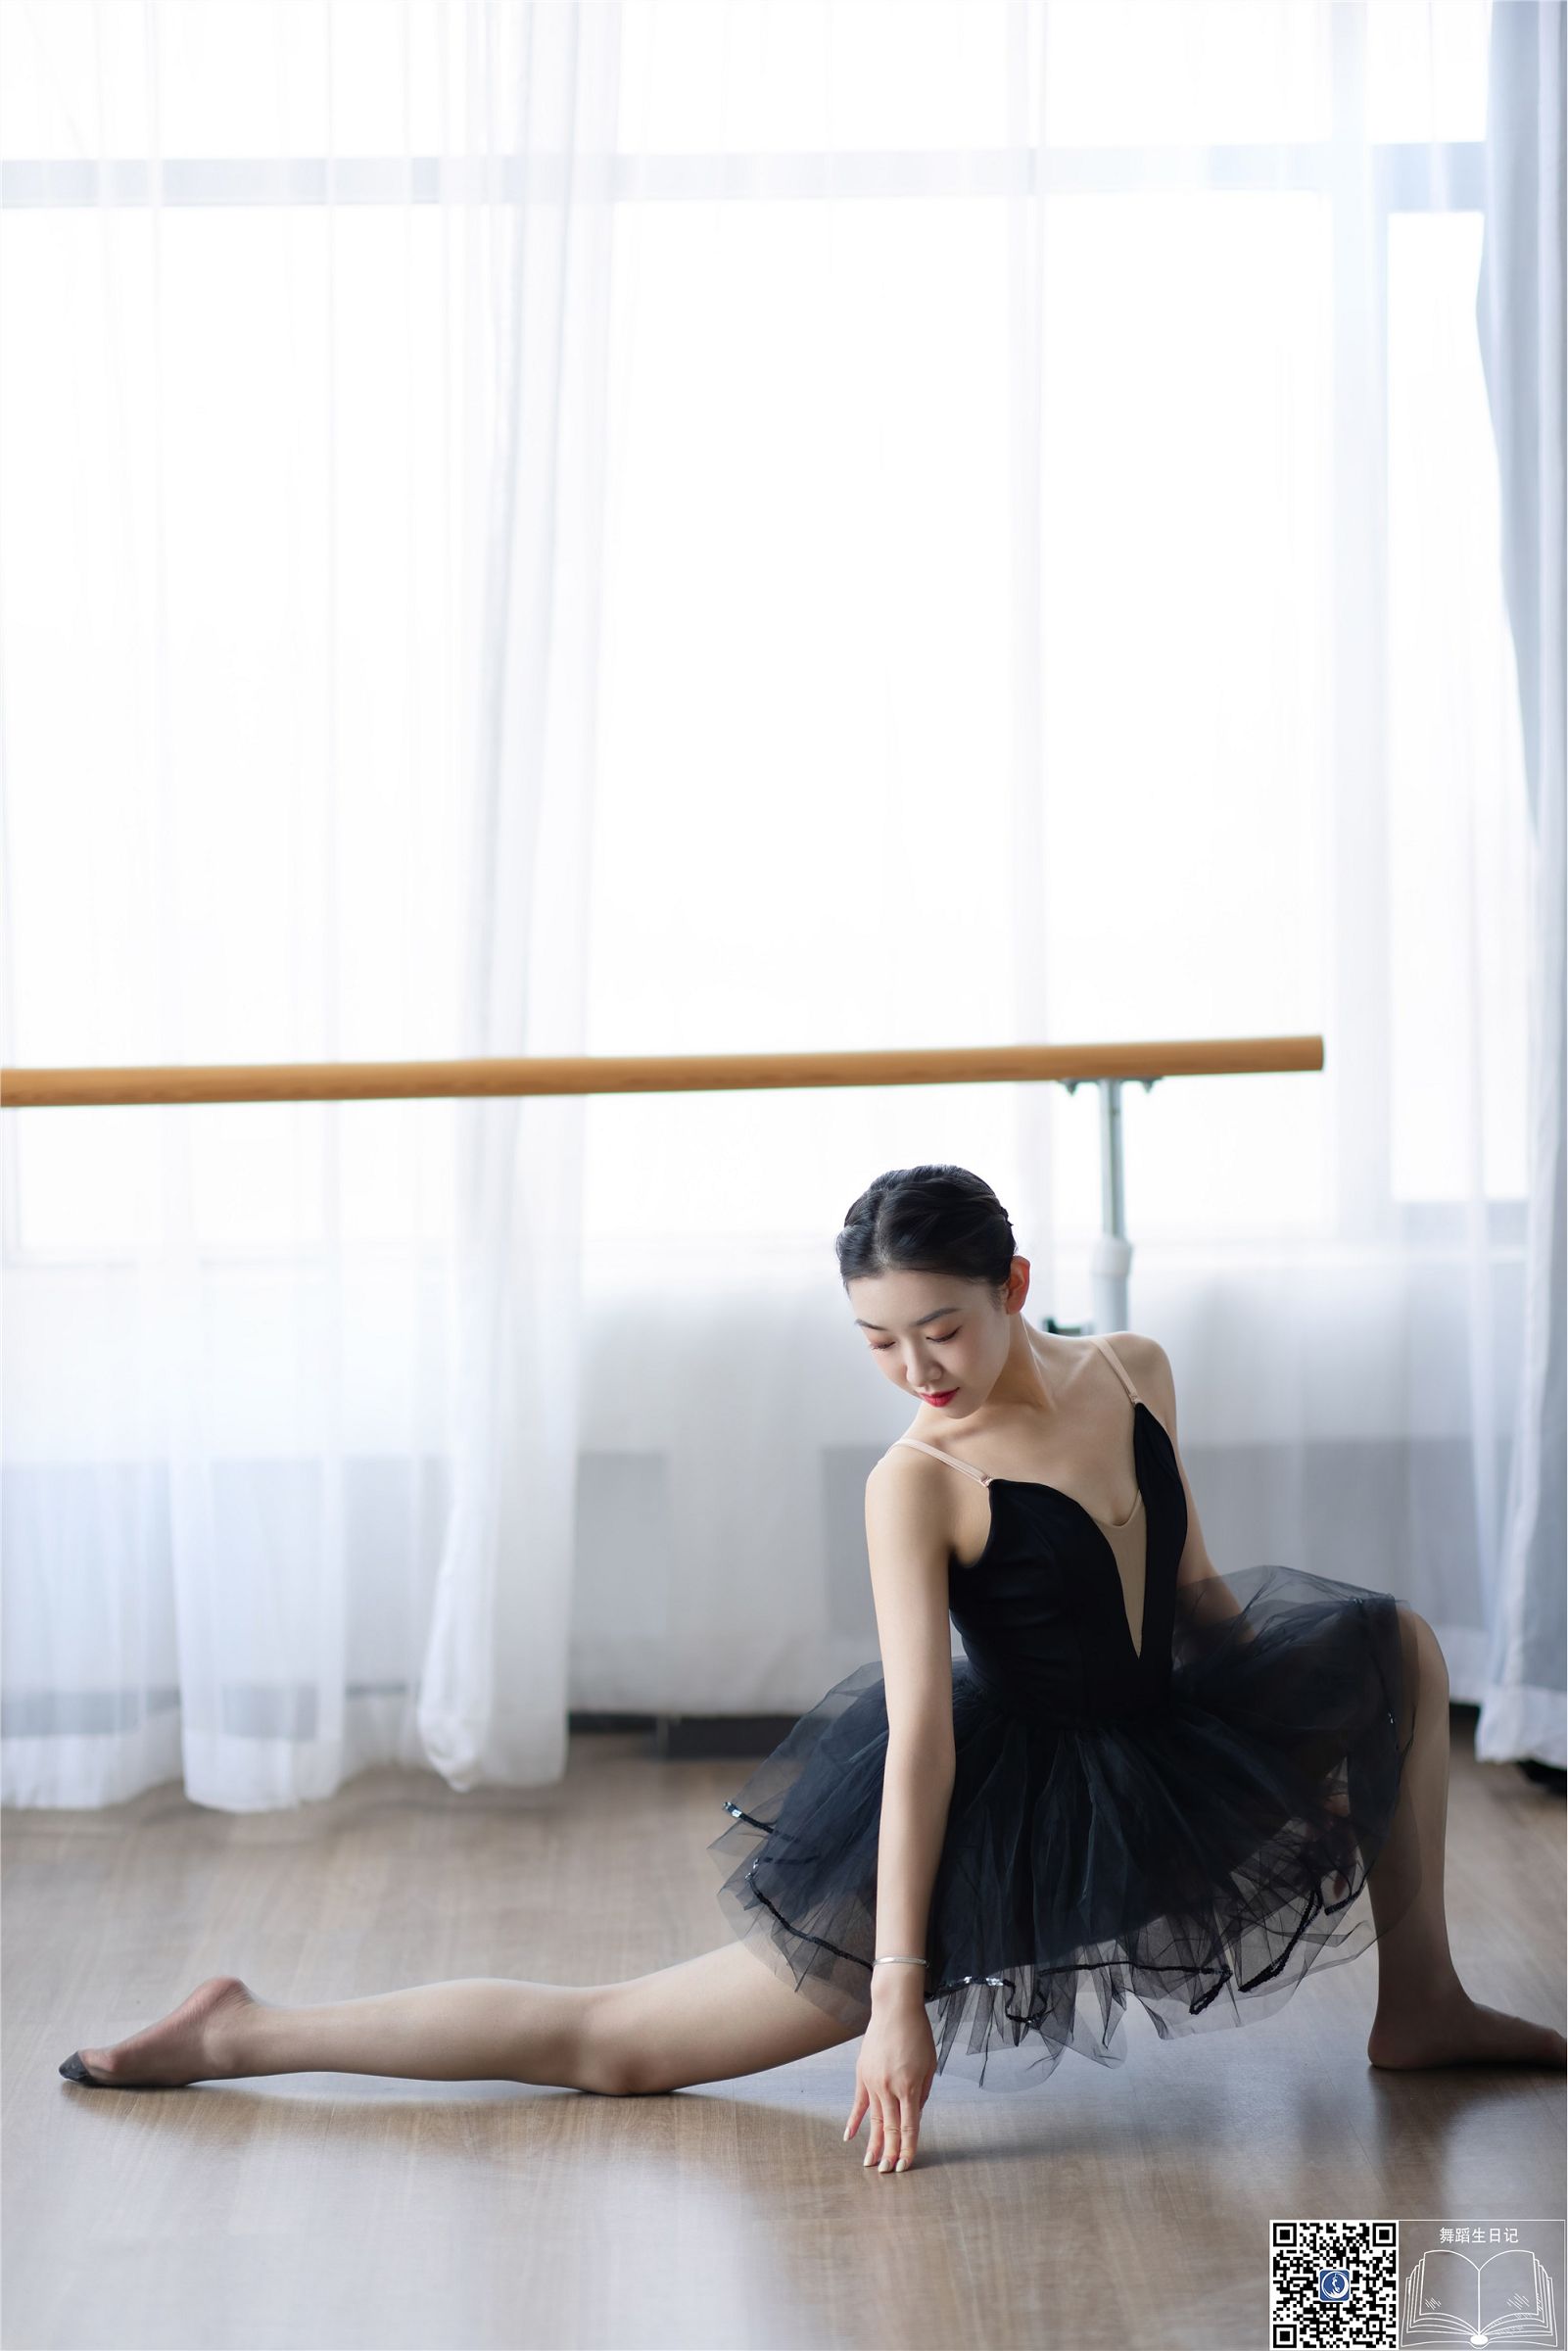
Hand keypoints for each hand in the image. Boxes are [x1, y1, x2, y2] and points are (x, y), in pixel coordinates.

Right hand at [843, 1994, 935, 2173]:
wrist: (894, 2007)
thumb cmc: (918, 2034)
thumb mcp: (929, 2065)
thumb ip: (923, 2093)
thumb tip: (915, 2116)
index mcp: (910, 2087)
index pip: (910, 2127)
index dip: (908, 2149)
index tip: (906, 2166)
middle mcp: (889, 2088)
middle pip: (891, 2128)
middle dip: (890, 2153)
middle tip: (887, 2173)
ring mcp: (873, 2082)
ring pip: (874, 2120)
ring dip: (873, 2143)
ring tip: (870, 2164)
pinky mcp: (861, 2074)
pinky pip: (858, 2103)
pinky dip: (854, 2121)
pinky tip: (849, 2137)